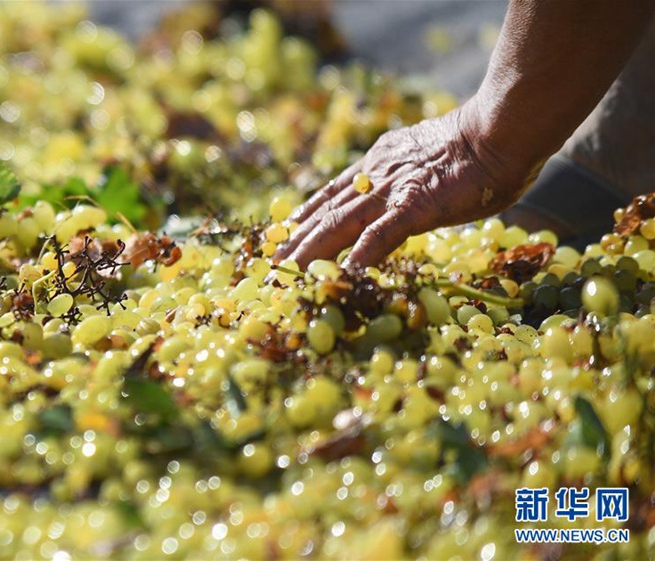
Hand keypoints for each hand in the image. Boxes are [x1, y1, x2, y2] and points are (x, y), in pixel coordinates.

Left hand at [275, 101, 530, 270]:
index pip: (332, 194)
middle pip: (326, 214)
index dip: (306, 215)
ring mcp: (392, 190)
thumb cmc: (476, 148)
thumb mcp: (426, 163)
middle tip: (271, 265)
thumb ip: (406, 179)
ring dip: (312, 253)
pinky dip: (360, 255)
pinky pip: (382, 234)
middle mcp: (375, 176)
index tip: (285, 232)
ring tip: (288, 275)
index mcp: (377, 163)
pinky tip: (343, 276)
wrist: (501, 130)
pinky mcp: (416, 205)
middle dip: (297, 241)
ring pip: (340, 225)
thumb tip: (401, 198)